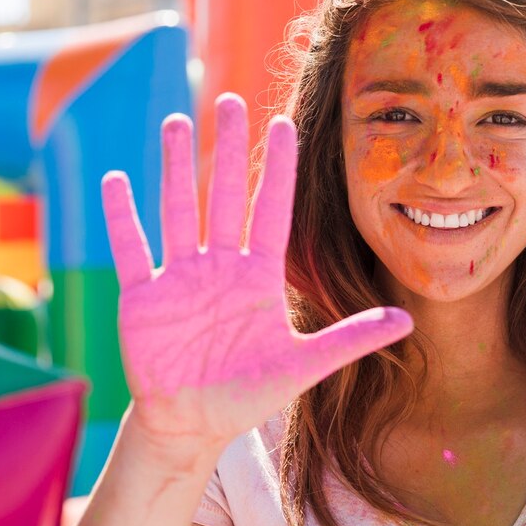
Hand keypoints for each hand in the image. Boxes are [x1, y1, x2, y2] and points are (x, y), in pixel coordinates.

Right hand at [103, 93, 412, 460]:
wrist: (194, 425)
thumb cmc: (249, 393)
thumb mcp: (304, 365)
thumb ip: (351, 338)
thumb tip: (410, 321)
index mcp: (259, 276)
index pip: (272, 210)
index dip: (278, 169)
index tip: (285, 124)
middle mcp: (220, 266)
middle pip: (223, 196)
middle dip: (226, 149)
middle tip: (231, 99)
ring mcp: (180, 277)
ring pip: (179, 210)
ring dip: (176, 168)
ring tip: (176, 123)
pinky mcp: (143, 297)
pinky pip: (132, 249)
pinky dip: (122, 217)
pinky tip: (115, 181)